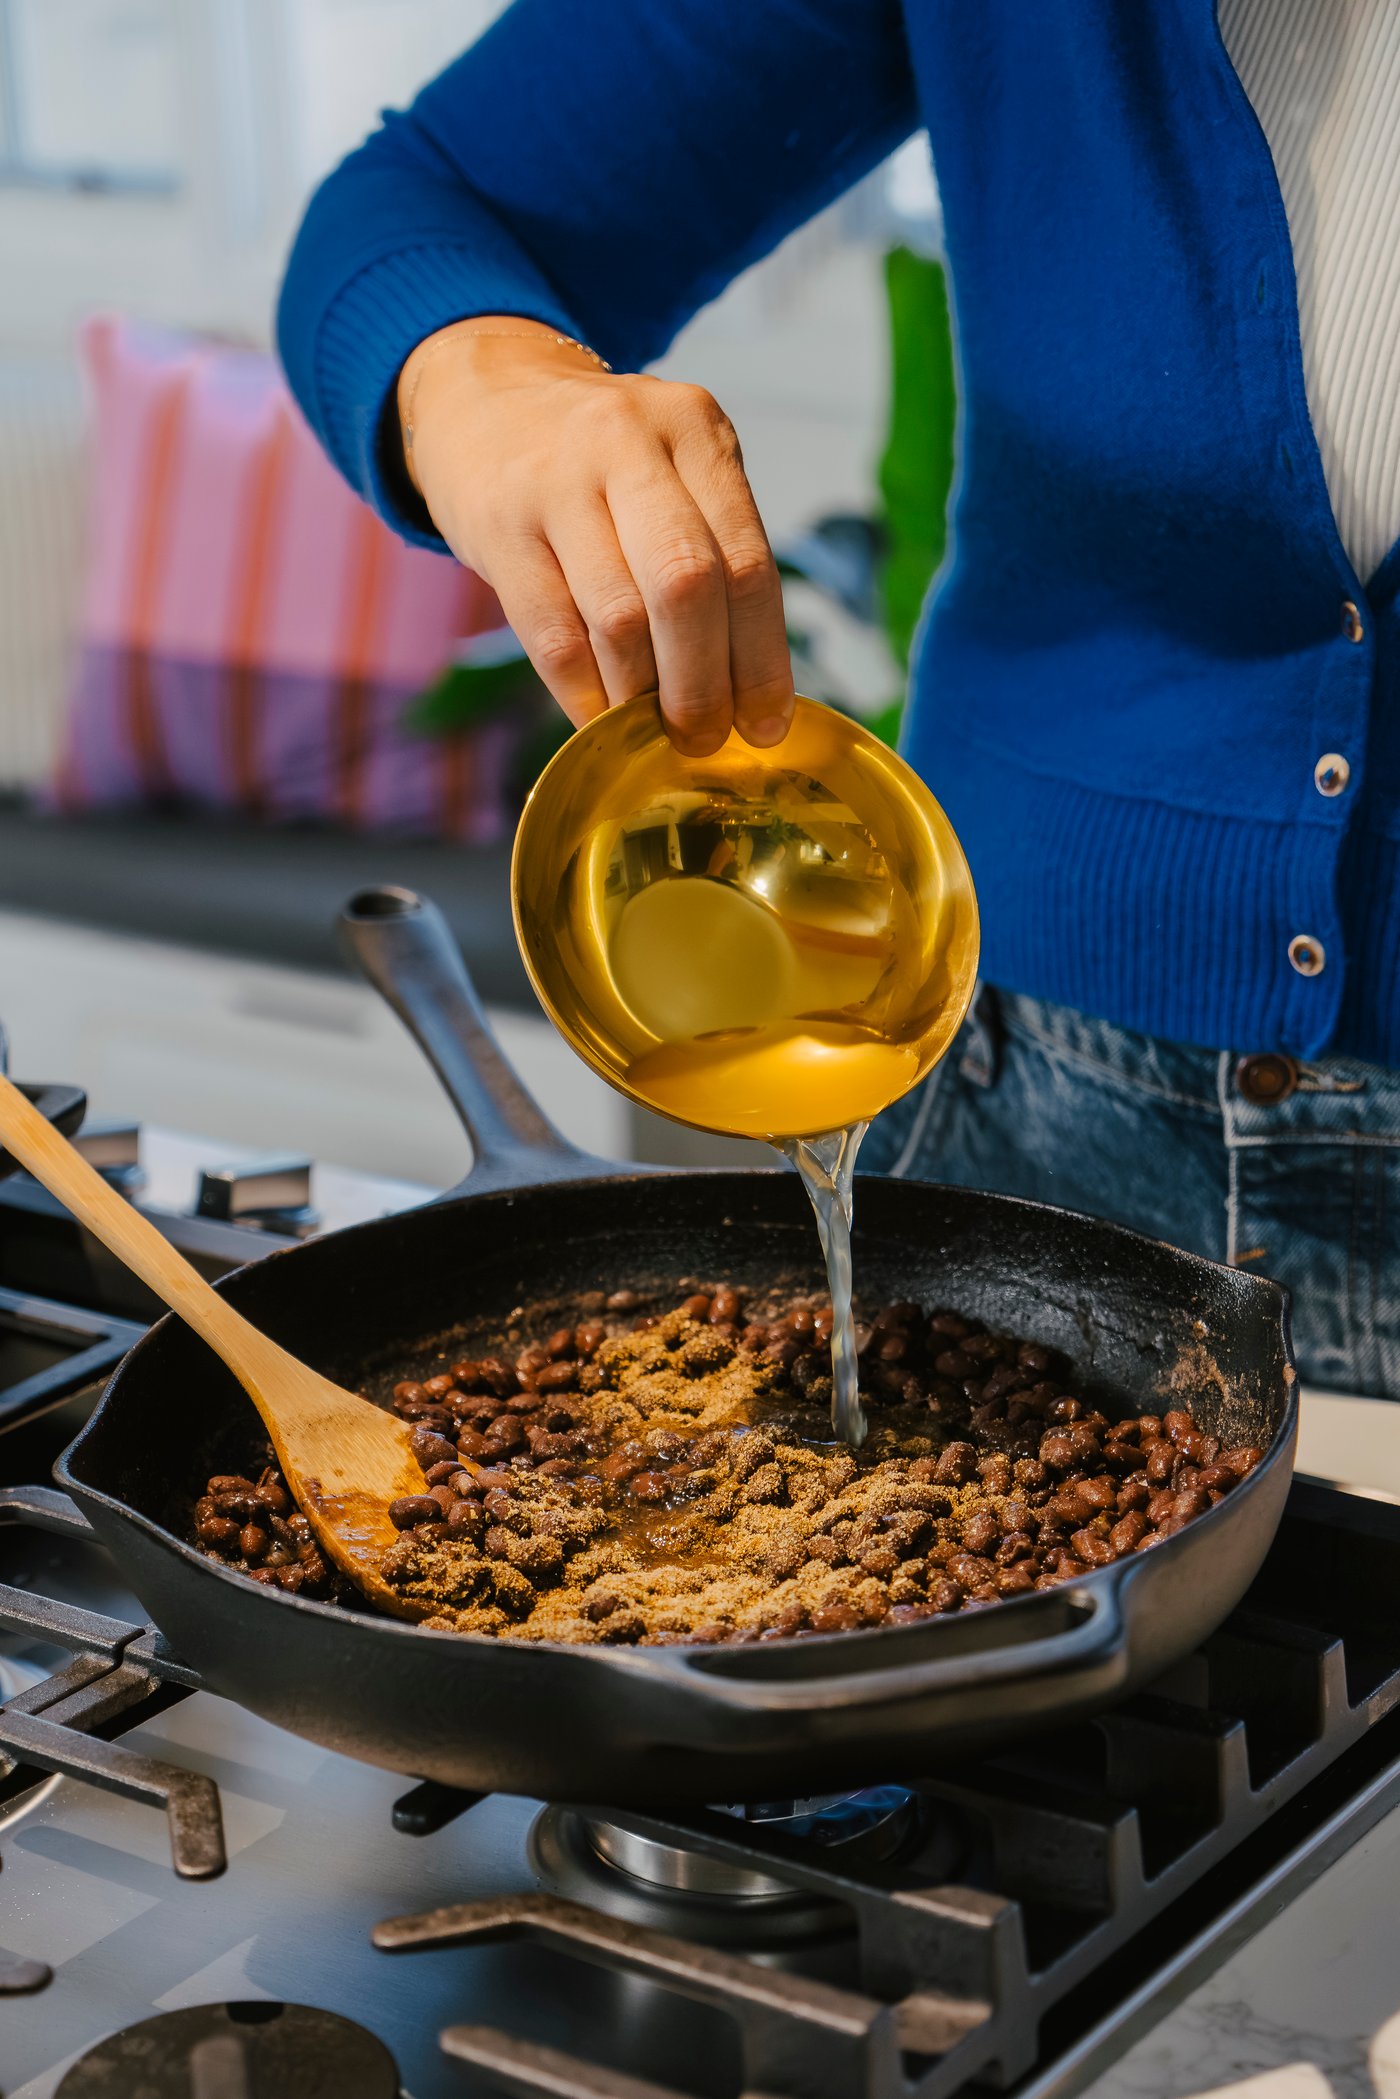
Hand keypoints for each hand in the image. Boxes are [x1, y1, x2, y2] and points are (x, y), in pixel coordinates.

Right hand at [398, 319, 793, 754]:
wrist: (486, 399)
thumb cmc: (602, 461)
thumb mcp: (673, 468)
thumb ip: (713, 552)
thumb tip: (748, 691)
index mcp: (694, 428)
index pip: (748, 562)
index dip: (761, 659)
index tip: (765, 724)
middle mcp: (627, 442)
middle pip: (686, 588)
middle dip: (703, 684)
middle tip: (703, 738)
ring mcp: (555, 480)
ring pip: (618, 619)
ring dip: (641, 697)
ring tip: (651, 731)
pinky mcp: (498, 525)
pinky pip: (553, 635)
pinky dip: (583, 694)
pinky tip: (599, 720)